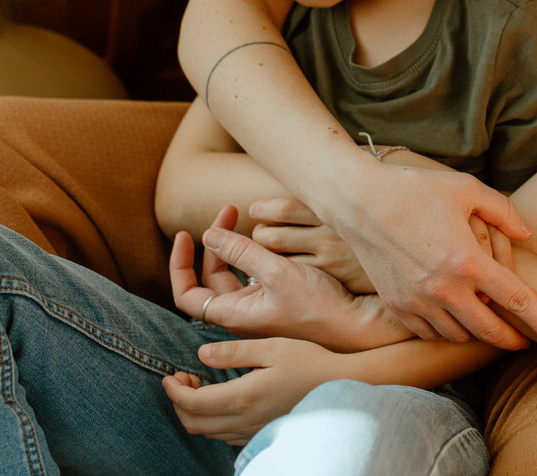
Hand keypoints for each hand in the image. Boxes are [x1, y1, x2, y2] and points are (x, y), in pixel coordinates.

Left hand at [162, 337, 336, 445]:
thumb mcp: (272, 346)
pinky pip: (224, 435)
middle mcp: (244, 421)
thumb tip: (202, 353)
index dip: (173, 390)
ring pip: (207, 433)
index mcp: (242, 397)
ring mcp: (253, 432)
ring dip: (194, 412)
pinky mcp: (261, 434)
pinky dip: (212, 420)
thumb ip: (234, 350)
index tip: (171, 374)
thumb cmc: (310, 362)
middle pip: (193, 424)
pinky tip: (222, 399)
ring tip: (202, 385)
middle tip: (184, 378)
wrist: (343, 387)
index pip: (192, 404)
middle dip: (179, 403)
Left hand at [170, 210, 410, 349]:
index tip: (185, 235)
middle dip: (214, 242)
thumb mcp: (278, 272)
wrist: (356, 326)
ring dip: (234, 245)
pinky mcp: (279, 302)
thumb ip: (242, 252)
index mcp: (234, 314)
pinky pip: (255, 275)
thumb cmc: (319, 305)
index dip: (180, 265)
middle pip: (211, 277)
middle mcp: (243, 313)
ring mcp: (261, 308)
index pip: (186, 294)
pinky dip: (254, 253)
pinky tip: (269, 237)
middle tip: (229, 211)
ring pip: (234, 274)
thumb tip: (209, 235)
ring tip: (244, 218)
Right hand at [325, 165, 536, 350]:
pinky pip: (431, 333)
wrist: (357, 200)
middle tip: (526, 341)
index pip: (518, 302)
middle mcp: (444, 289)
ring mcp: (418, 302)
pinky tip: (456, 319)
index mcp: (468, 261)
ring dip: (480, 334)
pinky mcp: (397, 306)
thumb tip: (528, 235)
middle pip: (491, 331)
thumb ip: (504, 212)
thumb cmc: (414, 188)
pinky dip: (448, 331)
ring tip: (490, 324)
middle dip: (513, 340)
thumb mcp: (466, 188)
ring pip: (461, 336)